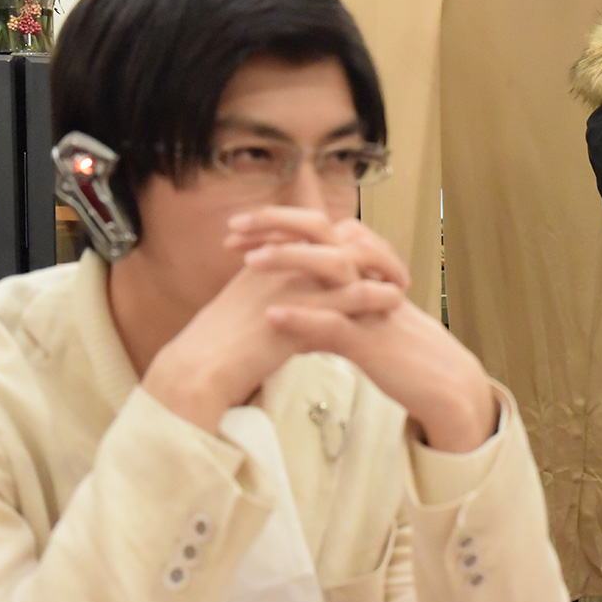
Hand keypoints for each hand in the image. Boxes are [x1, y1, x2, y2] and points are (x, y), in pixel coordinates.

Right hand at [142, 208, 405, 432]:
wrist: (199, 369)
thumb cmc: (216, 344)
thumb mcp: (243, 302)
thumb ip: (268, 288)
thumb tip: (287, 291)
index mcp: (267, 257)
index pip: (316, 232)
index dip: (347, 239)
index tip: (368, 252)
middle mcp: (280, 264)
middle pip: (336, 237)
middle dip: (369, 248)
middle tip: (392, 266)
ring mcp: (291, 286)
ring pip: (347, 263)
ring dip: (379, 269)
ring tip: (402, 283)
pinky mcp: (300, 314)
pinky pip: (348, 297)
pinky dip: (375, 296)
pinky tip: (393, 303)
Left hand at [244, 217, 497, 452]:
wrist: (442, 382)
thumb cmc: (396, 353)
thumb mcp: (354, 324)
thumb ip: (319, 313)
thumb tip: (280, 315)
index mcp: (361, 269)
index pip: (315, 230)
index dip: (275, 225)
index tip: (234, 231)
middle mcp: (366, 277)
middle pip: (322, 231)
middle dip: (276, 223)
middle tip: (234, 227)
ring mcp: (370, 305)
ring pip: (330, 267)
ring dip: (288, 259)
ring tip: (248, 260)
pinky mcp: (373, 340)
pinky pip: (336, 324)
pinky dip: (304, 318)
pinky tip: (272, 315)